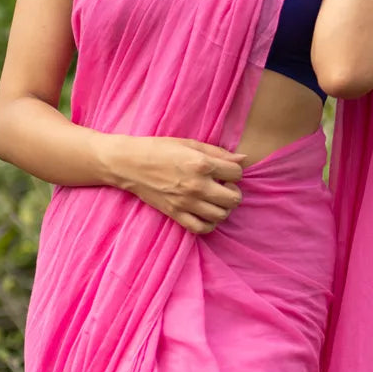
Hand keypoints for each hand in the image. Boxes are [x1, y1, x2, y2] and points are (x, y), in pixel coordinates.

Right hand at [112, 135, 245, 234]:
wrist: (129, 164)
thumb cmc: (159, 149)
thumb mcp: (190, 143)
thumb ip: (218, 152)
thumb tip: (243, 159)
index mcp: (201, 164)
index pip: (237, 174)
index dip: (235, 172)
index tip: (225, 172)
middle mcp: (197, 185)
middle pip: (234, 199)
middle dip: (234, 192)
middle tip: (224, 187)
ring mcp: (186, 203)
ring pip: (221, 215)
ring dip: (223, 208)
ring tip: (215, 200)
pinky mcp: (176, 214)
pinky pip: (202, 228)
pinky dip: (209, 224)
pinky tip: (206, 214)